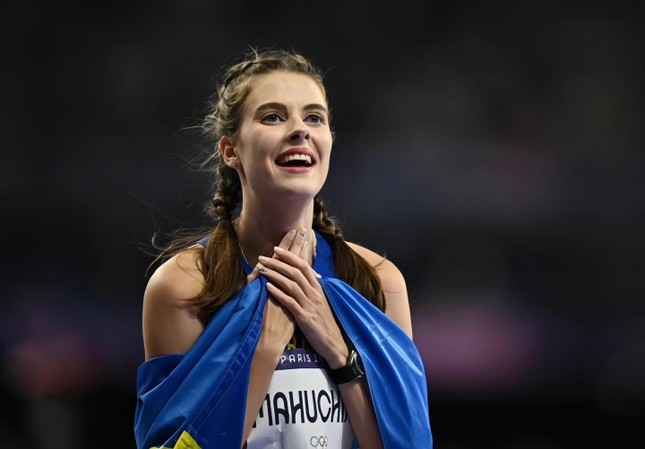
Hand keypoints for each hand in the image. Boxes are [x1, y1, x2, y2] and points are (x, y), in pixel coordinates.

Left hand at [257, 238, 348, 368]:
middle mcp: (315, 293)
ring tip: (262, 270)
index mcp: (318, 288)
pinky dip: (278, 293)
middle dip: (278, 262)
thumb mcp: (320, 303)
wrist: (334, 344)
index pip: (304, 266)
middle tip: (263, 257)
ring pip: (291, 284)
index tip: (277, 249)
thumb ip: (311, 290)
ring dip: (275, 275)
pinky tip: (268, 287)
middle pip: (295, 271)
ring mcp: (310, 305)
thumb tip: (301, 279)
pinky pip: (290, 301)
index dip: (290, 256)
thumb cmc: (325, 323)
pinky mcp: (305, 317)